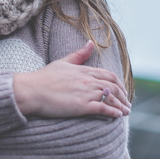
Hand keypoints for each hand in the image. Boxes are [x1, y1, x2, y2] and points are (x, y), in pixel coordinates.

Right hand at [13, 41, 130, 117]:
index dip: (118, 83)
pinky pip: (103, 108)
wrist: (31, 90)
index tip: (122, 91)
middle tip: (127, 104)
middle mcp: (87, 80)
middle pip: (113, 86)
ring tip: (126, 112)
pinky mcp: (81, 106)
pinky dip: (113, 111)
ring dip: (121, 105)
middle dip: (123, 96)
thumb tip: (90, 42)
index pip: (108, 75)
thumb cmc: (44, 77)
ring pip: (111, 97)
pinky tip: (118, 116)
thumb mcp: (63, 62)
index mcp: (84, 70)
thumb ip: (79, 54)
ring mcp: (85, 93)